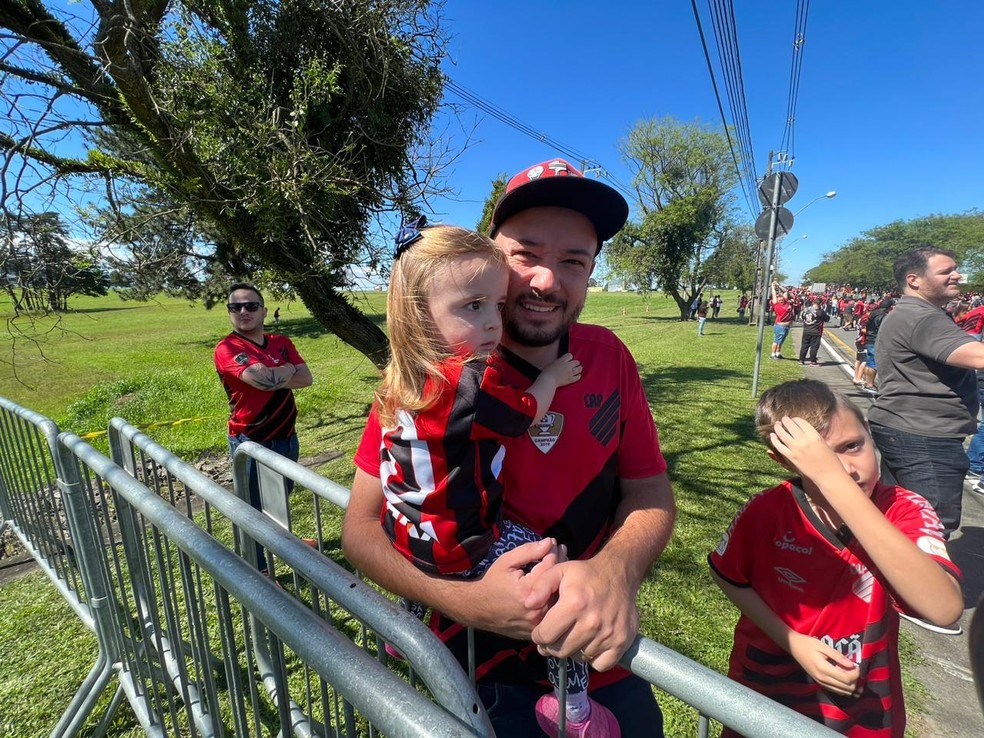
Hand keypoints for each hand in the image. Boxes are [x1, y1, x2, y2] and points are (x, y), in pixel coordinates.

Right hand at [465, 539, 558, 638]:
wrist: (477, 609)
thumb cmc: (492, 582)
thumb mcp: (506, 561)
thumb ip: (528, 551)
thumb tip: (550, 542)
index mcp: (527, 590)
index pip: (550, 566)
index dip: (554, 551)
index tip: (555, 543)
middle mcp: (535, 608)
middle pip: (559, 582)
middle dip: (561, 563)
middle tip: (561, 551)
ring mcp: (537, 622)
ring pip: (559, 598)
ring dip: (560, 580)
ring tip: (560, 566)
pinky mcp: (536, 629)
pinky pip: (552, 611)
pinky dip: (555, 597)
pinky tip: (553, 584)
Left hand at [527, 557, 638, 671]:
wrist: (618, 575)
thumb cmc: (585, 574)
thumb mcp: (559, 570)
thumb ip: (540, 586)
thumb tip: (528, 604)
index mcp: (574, 605)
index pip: (545, 636)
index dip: (538, 636)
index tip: (541, 631)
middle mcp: (591, 623)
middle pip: (560, 651)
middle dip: (552, 646)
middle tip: (553, 637)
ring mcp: (608, 634)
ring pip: (578, 657)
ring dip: (572, 650)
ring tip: (572, 636)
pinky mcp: (621, 642)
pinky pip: (600, 664)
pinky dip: (592, 659)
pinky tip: (589, 644)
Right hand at [543, 353, 581, 387]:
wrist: (548, 380)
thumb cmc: (547, 373)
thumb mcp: (552, 363)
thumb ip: (558, 362)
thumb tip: (560, 362)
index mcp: (562, 360)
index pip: (570, 355)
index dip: (570, 357)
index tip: (569, 359)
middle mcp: (567, 366)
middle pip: (576, 362)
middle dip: (576, 363)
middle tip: (575, 364)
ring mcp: (570, 373)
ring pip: (579, 369)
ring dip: (579, 368)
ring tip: (579, 369)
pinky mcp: (570, 379)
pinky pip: (578, 377)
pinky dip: (578, 376)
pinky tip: (578, 375)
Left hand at [769, 416, 838, 481]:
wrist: (828, 475)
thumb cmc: (829, 459)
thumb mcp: (823, 443)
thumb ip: (811, 435)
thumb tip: (800, 429)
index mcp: (814, 435)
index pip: (800, 421)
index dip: (795, 419)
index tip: (793, 419)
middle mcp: (804, 440)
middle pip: (790, 425)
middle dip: (785, 420)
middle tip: (783, 419)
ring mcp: (796, 449)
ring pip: (782, 434)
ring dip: (778, 427)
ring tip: (777, 425)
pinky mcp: (791, 457)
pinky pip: (779, 446)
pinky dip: (774, 440)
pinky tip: (772, 436)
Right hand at [789, 632, 860, 696]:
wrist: (794, 647)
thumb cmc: (808, 644)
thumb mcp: (824, 646)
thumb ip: (838, 657)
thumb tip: (853, 665)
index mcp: (823, 669)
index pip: (846, 679)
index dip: (856, 674)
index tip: (856, 665)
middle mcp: (823, 679)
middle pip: (847, 688)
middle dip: (856, 681)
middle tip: (855, 670)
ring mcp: (821, 682)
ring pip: (843, 692)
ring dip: (852, 686)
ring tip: (854, 676)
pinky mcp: (820, 683)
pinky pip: (836, 691)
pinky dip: (845, 688)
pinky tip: (846, 681)